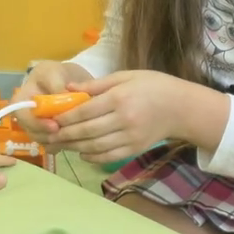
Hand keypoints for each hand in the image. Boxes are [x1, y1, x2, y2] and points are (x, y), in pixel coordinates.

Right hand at [10, 60, 93, 141]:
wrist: (69, 81)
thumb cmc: (56, 74)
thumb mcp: (53, 72)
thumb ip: (56, 84)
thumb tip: (63, 96)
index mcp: (20, 101)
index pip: (21, 117)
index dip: (36, 124)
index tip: (55, 126)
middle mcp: (26, 118)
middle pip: (33, 133)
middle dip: (51, 135)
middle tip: (70, 133)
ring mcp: (37, 129)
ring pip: (45, 142)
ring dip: (60, 140)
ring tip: (77, 134)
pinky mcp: (50, 137)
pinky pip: (55, 146)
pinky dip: (66, 144)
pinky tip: (78, 137)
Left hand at [47, 70, 185, 165]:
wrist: (182, 107)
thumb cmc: (153, 86)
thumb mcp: (126, 76)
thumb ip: (97, 85)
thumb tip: (69, 89)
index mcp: (120, 98)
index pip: (85, 111)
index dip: (66, 117)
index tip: (52, 118)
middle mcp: (124, 120)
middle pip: (87, 131)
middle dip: (66, 134)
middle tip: (51, 135)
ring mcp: (130, 137)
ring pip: (95, 146)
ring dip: (75, 147)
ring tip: (62, 144)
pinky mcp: (135, 149)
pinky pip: (109, 157)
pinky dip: (93, 157)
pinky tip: (82, 153)